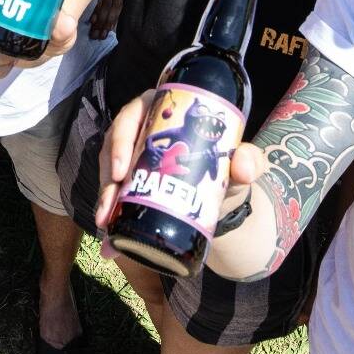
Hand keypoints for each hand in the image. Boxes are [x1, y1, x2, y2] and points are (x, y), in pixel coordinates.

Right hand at [91, 89, 264, 237]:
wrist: (222, 202)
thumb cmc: (227, 170)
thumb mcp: (239, 165)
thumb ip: (249, 161)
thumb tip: (243, 165)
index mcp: (162, 113)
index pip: (133, 115)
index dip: (120, 139)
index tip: (120, 169)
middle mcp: (142, 131)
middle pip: (114, 147)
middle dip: (107, 179)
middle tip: (109, 207)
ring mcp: (132, 158)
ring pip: (109, 173)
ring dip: (104, 200)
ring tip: (106, 226)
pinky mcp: (128, 182)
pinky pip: (114, 194)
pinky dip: (110, 216)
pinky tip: (109, 240)